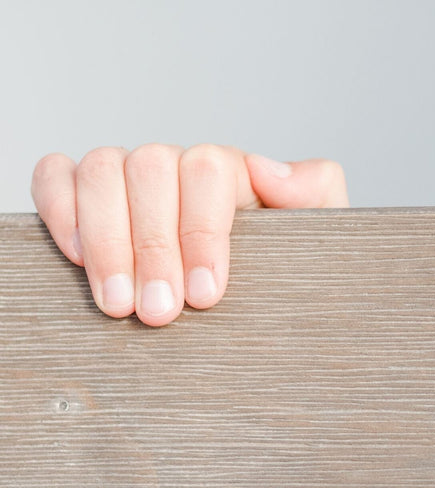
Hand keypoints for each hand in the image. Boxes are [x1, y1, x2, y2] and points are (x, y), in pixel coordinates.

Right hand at [31, 145, 348, 325]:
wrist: (263, 305)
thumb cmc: (285, 269)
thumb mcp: (318, 238)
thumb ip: (315, 193)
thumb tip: (270, 173)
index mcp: (231, 173)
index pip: (208, 173)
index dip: (202, 232)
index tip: (206, 294)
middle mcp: (176, 167)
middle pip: (150, 171)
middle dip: (153, 248)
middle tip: (160, 312)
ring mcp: (129, 178)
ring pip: (101, 173)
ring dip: (108, 243)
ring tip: (120, 306)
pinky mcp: (86, 197)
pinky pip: (56, 177)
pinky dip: (60, 211)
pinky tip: (80, 262)